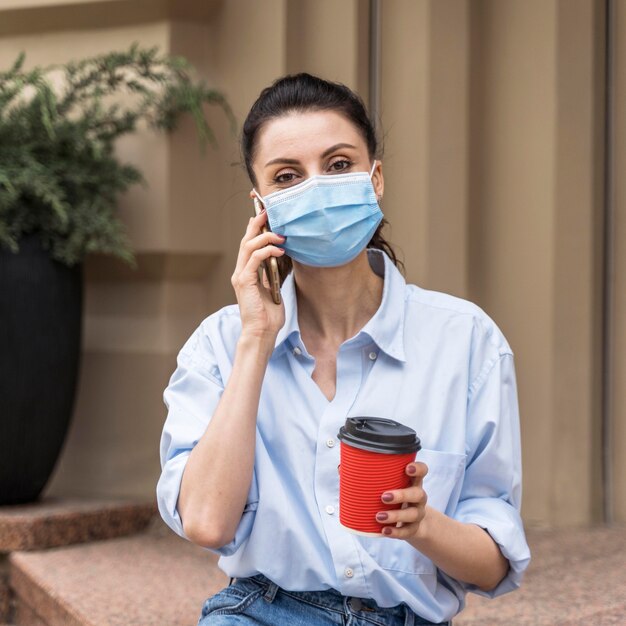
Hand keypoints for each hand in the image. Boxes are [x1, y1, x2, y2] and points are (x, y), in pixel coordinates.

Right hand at [231, 209, 285, 343]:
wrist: (262, 333)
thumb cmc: (269, 315)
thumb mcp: (275, 289)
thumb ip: (275, 273)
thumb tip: (286, 258)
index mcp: (247, 273)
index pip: (248, 245)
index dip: (254, 229)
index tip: (265, 216)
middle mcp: (241, 272)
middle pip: (246, 240)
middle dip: (257, 224)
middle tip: (268, 212)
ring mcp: (241, 276)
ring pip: (248, 246)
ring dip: (265, 237)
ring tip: (281, 235)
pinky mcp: (245, 281)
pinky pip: (254, 259)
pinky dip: (267, 251)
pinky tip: (280, 250)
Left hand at [375, 462, 428, 538]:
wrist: (411, 522)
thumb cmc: (395, 497)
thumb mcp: (389, 486)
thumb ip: (370, 477)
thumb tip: (343, 468)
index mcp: (412, 481)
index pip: (422, 471)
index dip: (418, 468)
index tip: (407, 468)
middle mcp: (418, 496)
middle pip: (417, 493)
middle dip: (402, 495)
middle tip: (384, 497)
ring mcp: (418, 513)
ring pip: (413, 514)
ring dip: (396, 515)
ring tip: (379, 516)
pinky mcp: (414, 529)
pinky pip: (407, 531)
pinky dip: (396, 531)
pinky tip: (384, 531)